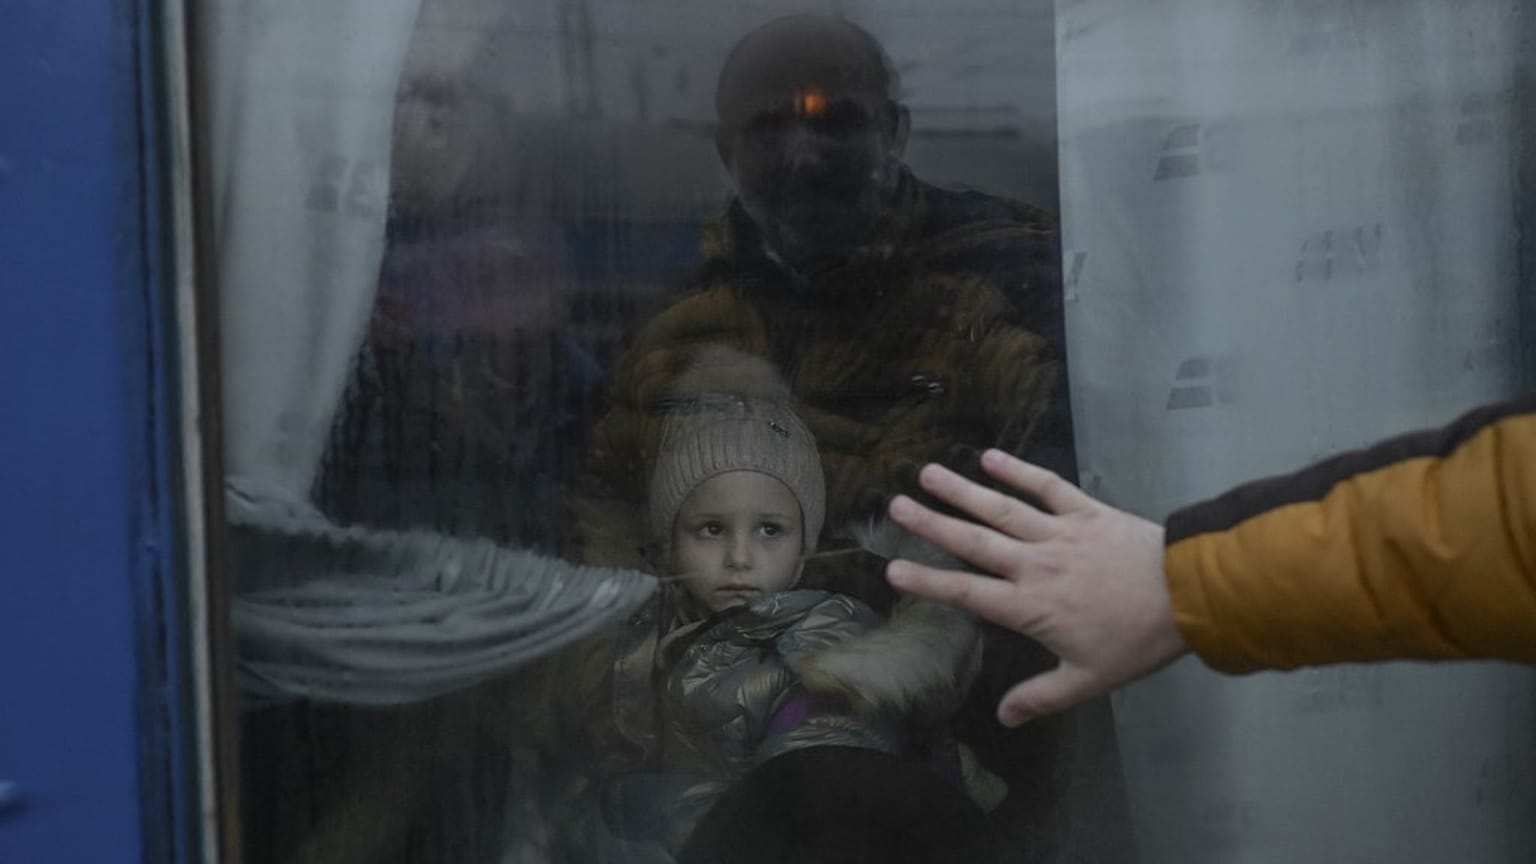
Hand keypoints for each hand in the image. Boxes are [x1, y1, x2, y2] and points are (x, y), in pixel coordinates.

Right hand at [884, 449, 1187, 725]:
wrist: (1190, 594)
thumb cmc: (1137, 641)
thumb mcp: (1088, 679)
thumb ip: (1042, 696)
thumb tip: (1002, 717)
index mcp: (1030, 607)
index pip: (968, 594)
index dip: (928, 582)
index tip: (892, 570)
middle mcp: (1035, 564)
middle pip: (974, 543)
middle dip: (931, 525)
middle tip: (895, 505)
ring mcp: (1059, 533)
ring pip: (1001, 509)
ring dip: (962, 490)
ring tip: (928, 472)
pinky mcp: (1086, 511)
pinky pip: (1047, 487)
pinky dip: (1019, 470)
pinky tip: (990, 456)